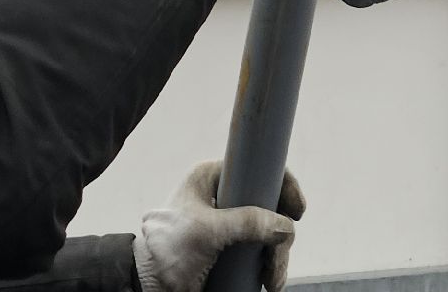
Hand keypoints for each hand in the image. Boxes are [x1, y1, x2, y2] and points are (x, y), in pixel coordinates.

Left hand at [133, 161, 306, 291]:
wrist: (150, 286)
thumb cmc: (166, 251)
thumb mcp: (206, 232)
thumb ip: (245, 222)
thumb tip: (285, 227)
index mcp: (212, 179)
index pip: (257, 168)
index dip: (283, 185)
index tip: (297, 211)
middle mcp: (224, 197)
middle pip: (271, 208)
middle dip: (279, 237)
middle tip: (276, 261)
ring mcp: (230, 224)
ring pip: (270, 234)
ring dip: (277, 258)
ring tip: (270, 281)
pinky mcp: (233, 248)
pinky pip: (263, 252)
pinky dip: (270, 267)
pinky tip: (269, 282)